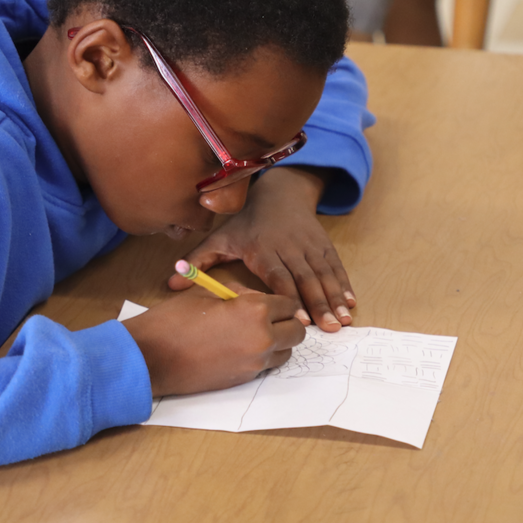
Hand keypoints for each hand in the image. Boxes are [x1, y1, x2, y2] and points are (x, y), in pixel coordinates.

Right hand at [122, 285, 304, 396]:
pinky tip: (241, 348)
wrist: (152, 357)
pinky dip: (263, 357)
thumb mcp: (209, 295)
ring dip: (279, 342)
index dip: (281, 301)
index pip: (289, 304)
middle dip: (287, 323)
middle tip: (269, 318)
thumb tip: (254, 298)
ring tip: (254, 334)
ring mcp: (256, 362)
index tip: (272, 302)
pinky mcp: (246, 379)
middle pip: (297, 331)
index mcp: (255, 310)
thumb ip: (239, 294)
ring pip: (286, 352)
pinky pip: (268, 366)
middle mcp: (263, 337)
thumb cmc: (175, 320)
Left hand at [168, 166, 355, 332]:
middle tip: (329, 329)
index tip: (298, 319)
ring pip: (323, 274)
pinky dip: (344, 284)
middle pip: (306, 278)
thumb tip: (171, 283)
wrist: (278, 193)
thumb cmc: (244, 223)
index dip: (290, 296)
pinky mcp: (323, 245)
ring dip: (335, 298)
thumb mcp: (219, 237)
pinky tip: (351, 303)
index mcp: (262, 247)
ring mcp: (308, 245)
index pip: (279, 274)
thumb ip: (198, 261)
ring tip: (344, 321)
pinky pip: (335, 266)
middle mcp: (288, 246)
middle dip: (319, 303)